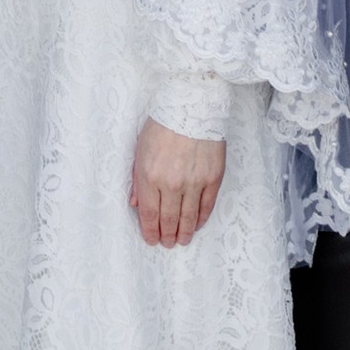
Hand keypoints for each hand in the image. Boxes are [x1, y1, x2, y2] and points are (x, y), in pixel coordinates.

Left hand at [129, 117, 224, 248]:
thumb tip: (136, 204)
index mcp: (149, 176)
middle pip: (168, 219)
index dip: (150, 231)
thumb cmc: (162, 125)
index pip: (149, 213)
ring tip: (182, 241)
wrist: (191, 106)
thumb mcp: (140, 149)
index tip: (151, 239)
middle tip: (167, 244)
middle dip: (167, 235)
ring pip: (189, 217)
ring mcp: (194, 182)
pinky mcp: (212, 178)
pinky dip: (201, 219)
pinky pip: (206, 206)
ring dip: (185, 233)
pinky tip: (197, 225)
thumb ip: (138, 179)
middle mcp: (171, 183)